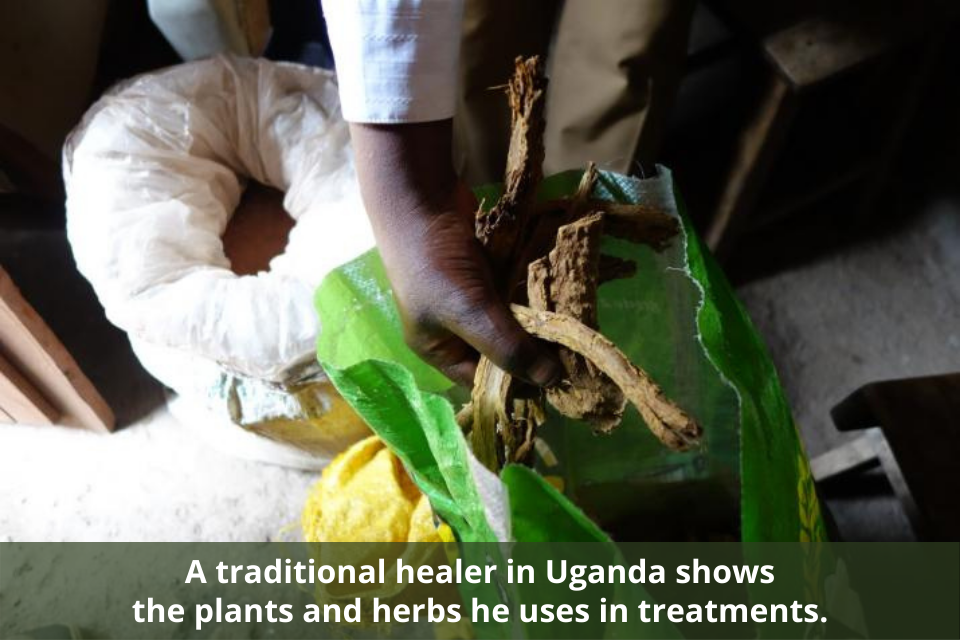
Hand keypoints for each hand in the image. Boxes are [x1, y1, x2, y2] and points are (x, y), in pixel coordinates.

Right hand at [349, 121, 561, 386]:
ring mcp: (473, 300)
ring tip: (576, 329)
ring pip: (514, 323)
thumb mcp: (469, 312)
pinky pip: (518, 294)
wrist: (422, 197)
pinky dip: (537, 297)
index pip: (484, 381)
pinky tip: (564, 298)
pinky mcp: (489, 274)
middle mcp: (456, 330)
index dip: (519, 384)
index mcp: (439, 350)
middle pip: (503, 353)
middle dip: (534, 352)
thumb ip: (508, 347)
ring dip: (540, 323)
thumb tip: (552, 381)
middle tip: (576, 354)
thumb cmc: (433, 263)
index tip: (561, 382)